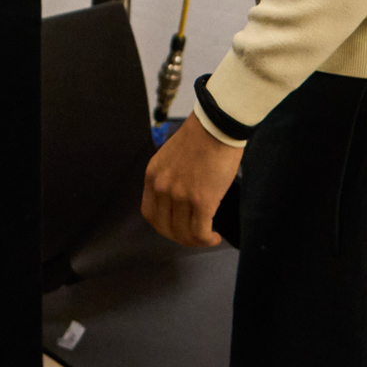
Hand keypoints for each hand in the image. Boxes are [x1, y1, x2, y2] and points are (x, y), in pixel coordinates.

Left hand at [141, 113, 242, 247]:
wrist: (217, 125)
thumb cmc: (201, 137)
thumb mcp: (171, 157)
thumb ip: (170, 178)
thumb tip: (180, 201)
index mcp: (152, 175)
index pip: (149, 213)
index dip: (163, 226)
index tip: (177, 228)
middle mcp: (162, 187)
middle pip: (164, 227)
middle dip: (180, 237)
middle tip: (194, 237)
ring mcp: (180, 195)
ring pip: (183, 233)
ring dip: (196, 241)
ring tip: (208, 237)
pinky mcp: (202, 200)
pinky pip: (200, 232)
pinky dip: (207, 239)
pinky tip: (214, 236)